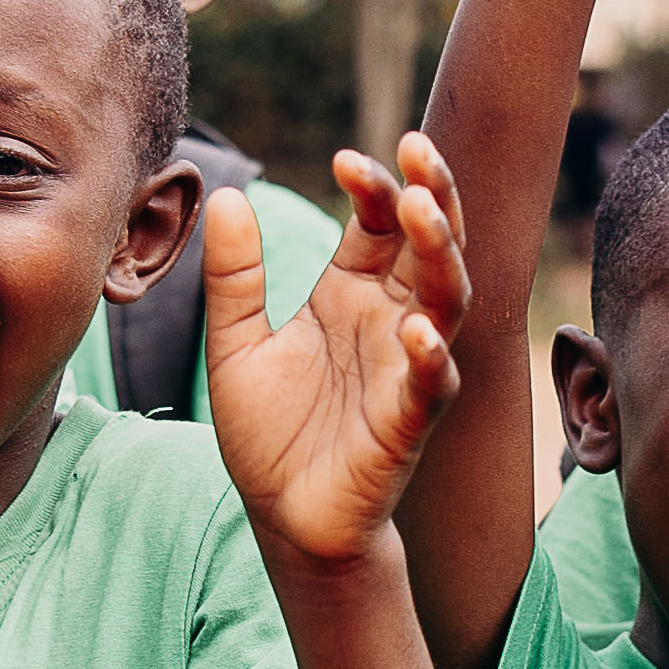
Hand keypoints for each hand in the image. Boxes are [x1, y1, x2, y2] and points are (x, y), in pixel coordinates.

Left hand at [207, 139, 471, 566]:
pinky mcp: (408, 421)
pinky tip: (419, 331)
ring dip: (439, 254)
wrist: (283, 519)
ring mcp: (406, 367)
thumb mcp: (235, 345)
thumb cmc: (269, 433)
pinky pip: (431, 383)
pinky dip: (430, 356)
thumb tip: (223, 196)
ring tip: (423, 212)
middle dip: (431, 194)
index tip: (347, 159)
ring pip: (444, 298)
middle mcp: (388, 321)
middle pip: (428, 244)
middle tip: (417, 148)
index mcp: (349, 294)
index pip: (378, 222)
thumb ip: (233, 276)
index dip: (372, 187)